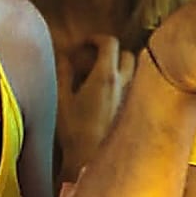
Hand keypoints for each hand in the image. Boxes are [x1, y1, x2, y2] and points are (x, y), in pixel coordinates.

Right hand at [56, 35, 131, 175]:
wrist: (90, 158)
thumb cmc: (74, 130)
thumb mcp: (62, 99)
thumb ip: (64, 74)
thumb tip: (66, 59)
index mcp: (106, 76)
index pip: (110, 43)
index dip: (97, 38)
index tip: (85, 43)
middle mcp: (124, 83)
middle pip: (127, 53)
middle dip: (112, 51)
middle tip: (95, 57)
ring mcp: (132, 95)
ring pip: (133, 70)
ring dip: (121, 67)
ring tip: (102, 74)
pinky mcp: (133, 108)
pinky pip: (133, 87)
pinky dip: (124, 82)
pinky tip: (108, 94)